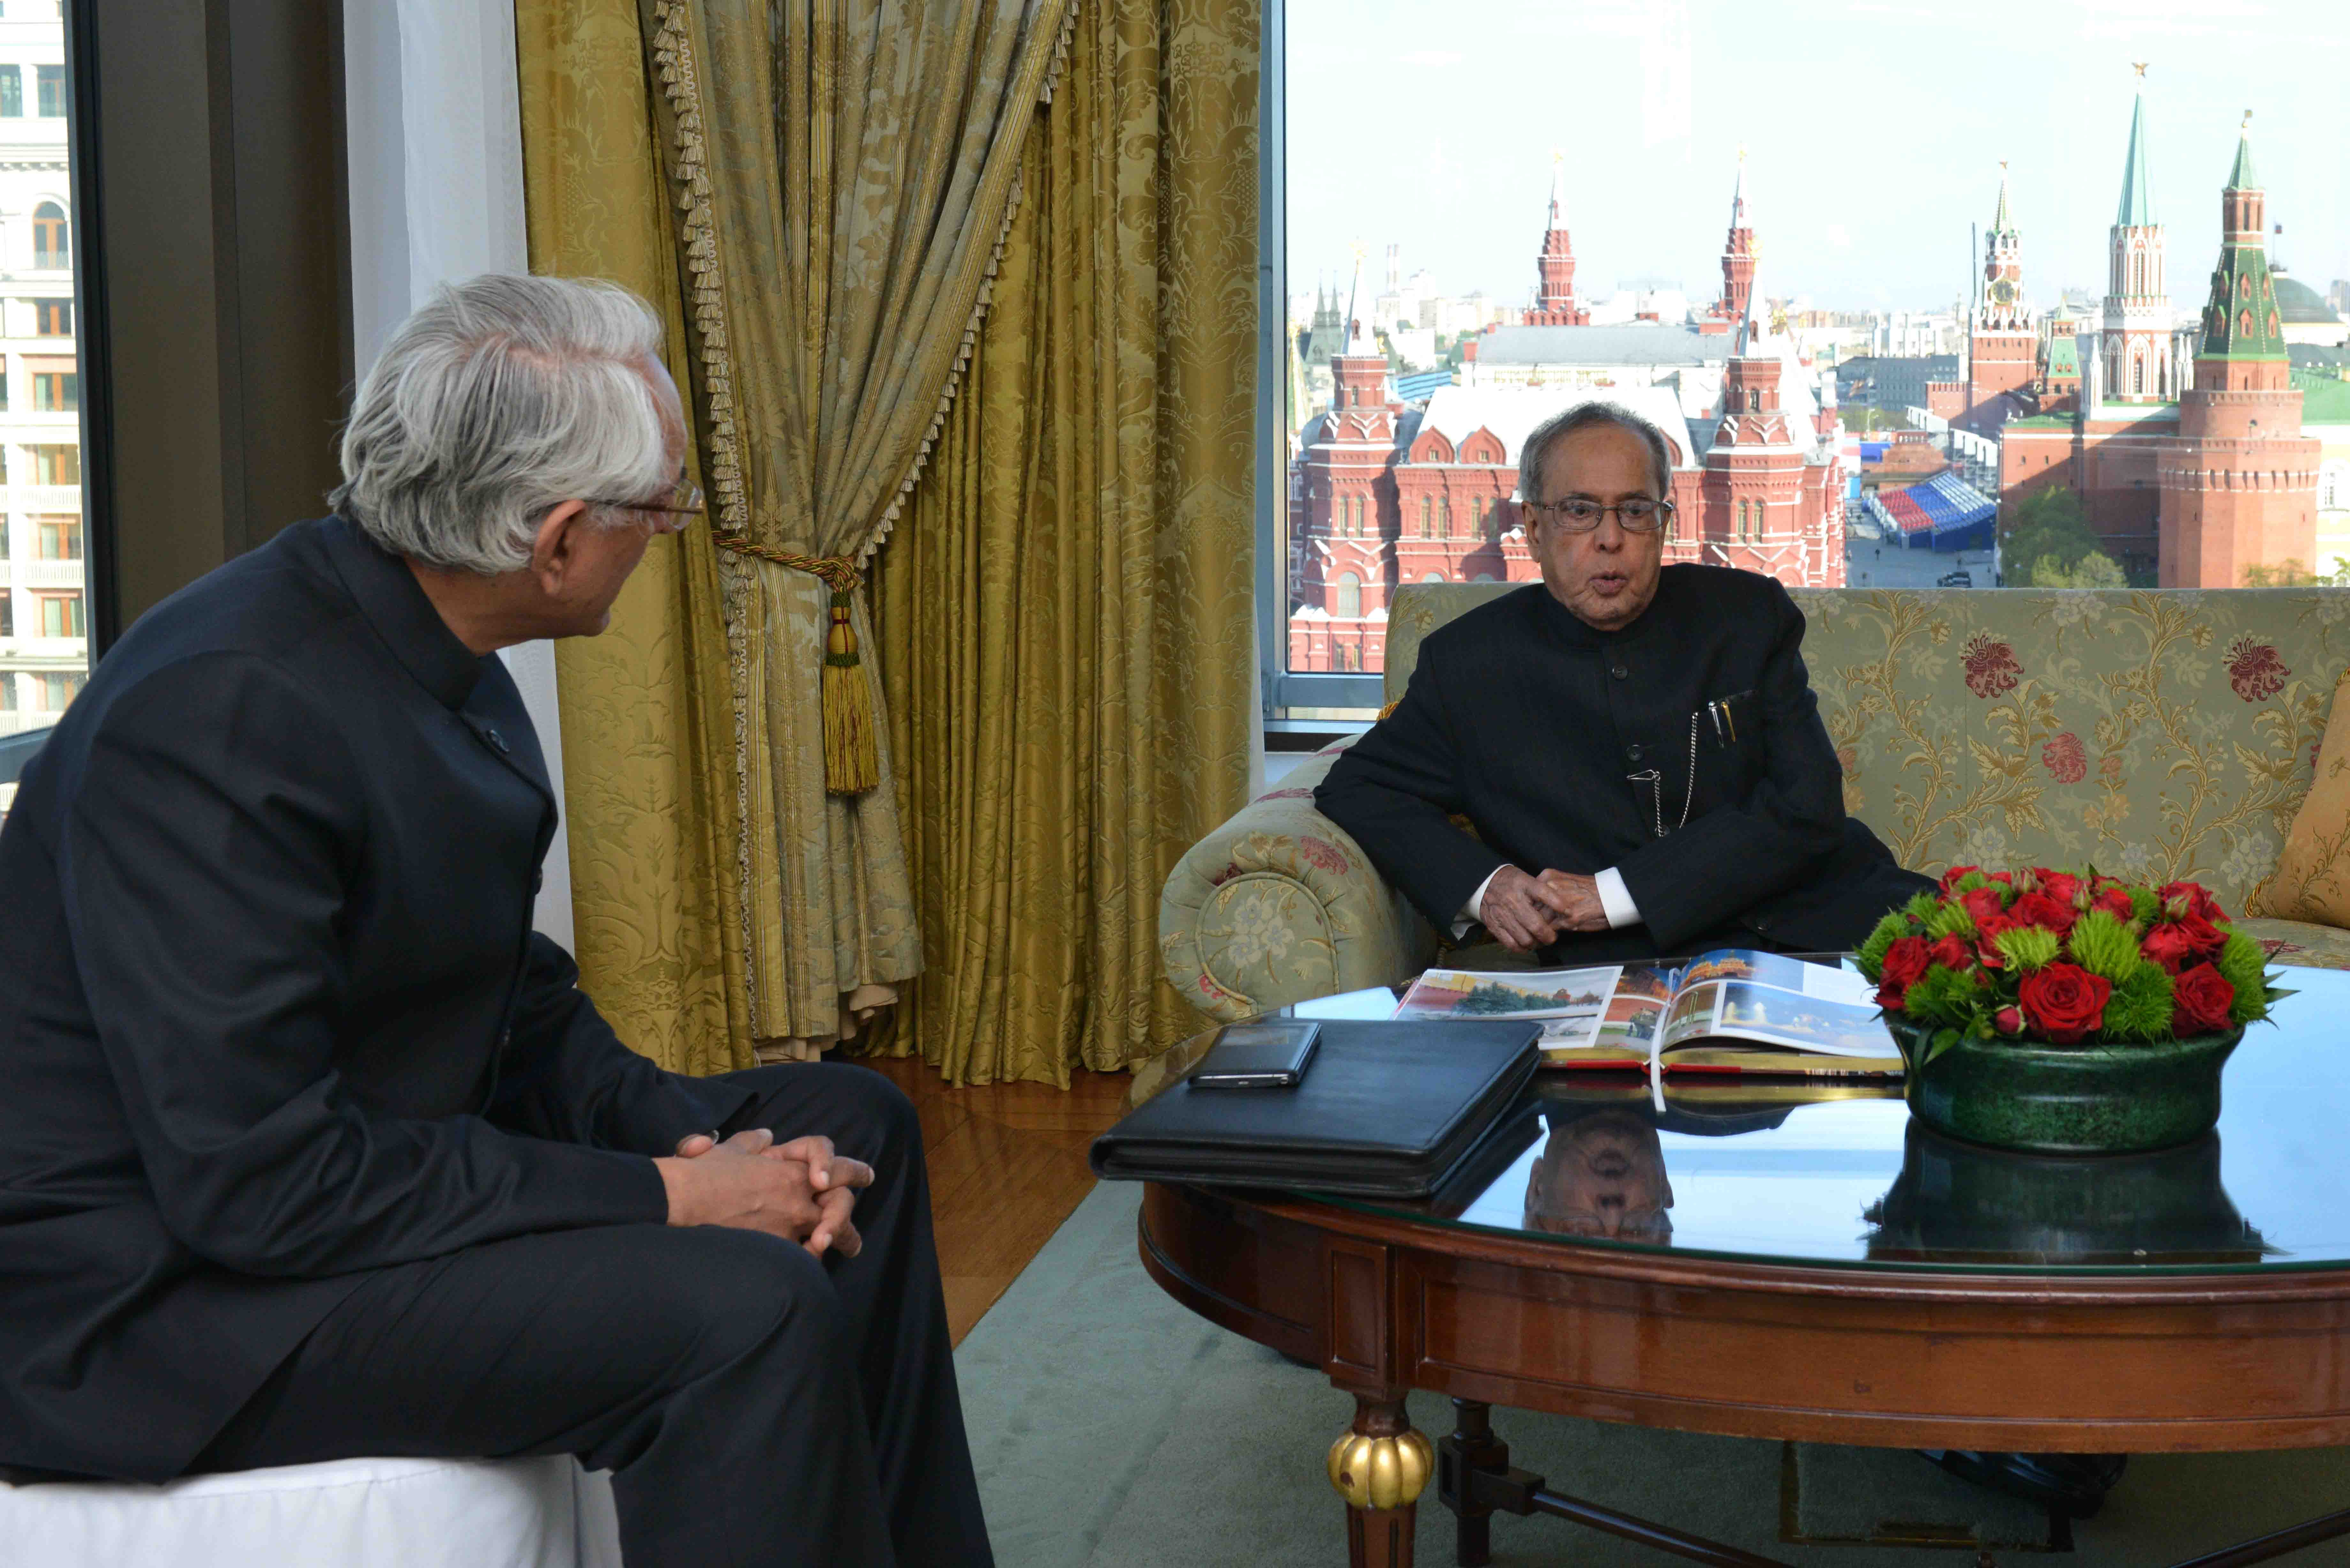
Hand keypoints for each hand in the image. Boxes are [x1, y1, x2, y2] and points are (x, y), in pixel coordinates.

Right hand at [658, 1128, 873, 1257]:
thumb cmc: (704, 1174)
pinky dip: (804, 1263)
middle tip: (854, 1240)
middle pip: (840, 1207)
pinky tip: (804, 1268)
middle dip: (848, 1222)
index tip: (865, 1176)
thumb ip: (753, 1143)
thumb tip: (767, 1137)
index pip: (834, 1165)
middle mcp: (798, 1200)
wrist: (682, 1202)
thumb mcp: (731, 1149)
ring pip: (826, 1238)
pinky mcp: (775, 1253)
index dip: (852, 1170)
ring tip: (839, 1253)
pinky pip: (801, 1261)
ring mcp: (788, 1229)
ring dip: (835, 1244)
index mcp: (791, 1172)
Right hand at [1478, 865, 1571, 951]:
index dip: (1558, 904)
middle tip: (1553, 936)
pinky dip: (1522, 948)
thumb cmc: (1511, 882)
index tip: (1569, 912)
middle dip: (1549, 935)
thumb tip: (1563, 907)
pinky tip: (1527, 944)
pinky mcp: (1494, 926)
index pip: (1543, 893)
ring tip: (1541, 941)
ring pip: (1525, 939)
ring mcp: (1503, 914)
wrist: (1483, 884)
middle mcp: (1513, 900)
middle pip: (1536, 925)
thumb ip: (1543, 891)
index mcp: (1523, 885)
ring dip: (1537, 943)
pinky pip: (1511, 944)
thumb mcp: (1527, 879)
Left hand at [1532, 870, 1609, 934]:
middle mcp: (1550, 888)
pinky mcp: (1566, 919)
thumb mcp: (1564, 882)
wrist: (1610, 895)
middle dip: (1530, 920)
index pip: (1527, 896)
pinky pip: (1550, 930)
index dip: (1528, 908)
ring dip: (1537, 930)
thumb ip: (1547, 890)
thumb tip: (1533, 904)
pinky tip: (1549, 937)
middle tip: (1530, 929)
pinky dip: (1548, 936)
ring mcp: (1557, 903)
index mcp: (1547, 877)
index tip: (1527, 915)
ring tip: (1537, 936)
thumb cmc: (1589, 890)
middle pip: (1530, 908)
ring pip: (1538, 920)